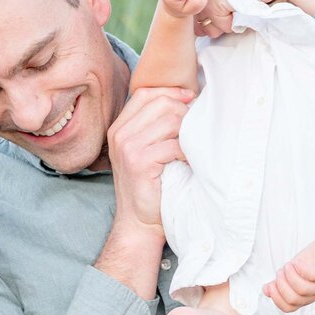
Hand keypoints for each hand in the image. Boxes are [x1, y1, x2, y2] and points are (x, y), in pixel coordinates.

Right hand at [106, 84, 192, 233]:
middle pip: (161, 103)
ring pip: (171, 121)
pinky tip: (190, 163)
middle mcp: (119, 134)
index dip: (171, 92)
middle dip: (185, 113)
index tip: (191, 100)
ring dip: (189, 133)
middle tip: (196, 132)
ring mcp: (127, 147)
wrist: (139, 222)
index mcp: (119, 128)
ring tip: (193, 149)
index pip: (146, 93)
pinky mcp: (139, 162)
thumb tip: (189, 99)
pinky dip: (188, 153)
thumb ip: (157, 125)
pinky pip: (174, 144)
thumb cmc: (151, 186)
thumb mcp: (147, 150)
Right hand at [264, 237, 314, 312]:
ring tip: (288, 264)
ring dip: (290, 276)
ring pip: (303, 290)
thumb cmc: (310, 262)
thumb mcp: (292, 273)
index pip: (288, 308)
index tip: (270, 284)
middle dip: (281, 285)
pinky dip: (301, 268)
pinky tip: (297, 262)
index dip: (276, 298)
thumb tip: (265, 290)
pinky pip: (313, 275)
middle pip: (294, 299)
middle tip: (280, 271)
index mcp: (304, 297)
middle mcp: (313, 294)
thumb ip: (279, 282)